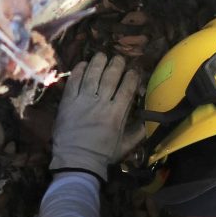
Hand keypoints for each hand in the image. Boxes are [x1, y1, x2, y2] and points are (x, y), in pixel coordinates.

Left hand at [50, 53, 144, 180]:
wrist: (76, 161)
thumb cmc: (102, 155)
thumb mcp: (124, 146)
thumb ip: (137, 133)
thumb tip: (147, 122)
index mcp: (117, 113)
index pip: (127, 88)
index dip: (132, 76)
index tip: (134, 71)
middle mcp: (101, 102)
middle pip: (110, 77)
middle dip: (117, 65)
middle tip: (119, 59)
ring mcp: (83, 100)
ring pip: (93, 74)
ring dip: (99, 62)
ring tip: (102, 55)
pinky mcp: (68, 101)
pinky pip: (74, 81)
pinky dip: (79, 70)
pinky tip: (83, 64)